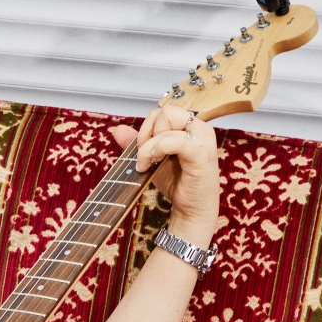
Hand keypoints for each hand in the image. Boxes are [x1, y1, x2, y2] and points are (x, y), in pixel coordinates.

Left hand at [111, 107, 220, 247]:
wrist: (192, 210)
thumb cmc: (178, 184)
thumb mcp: (152, 160)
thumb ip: (138, 143)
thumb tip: (118, 129)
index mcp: (191, 126)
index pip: (163, 112)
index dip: (147, 128)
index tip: (144, 150)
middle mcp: (200, 128)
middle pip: (165, 112)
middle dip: (147, 133)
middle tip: (146, 156)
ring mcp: (203, 140)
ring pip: (166, 124)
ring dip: (148, 146)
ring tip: (149, 164)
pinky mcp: (201, 155)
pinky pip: (175, 141)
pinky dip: (158, 149)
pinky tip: (155, 162)